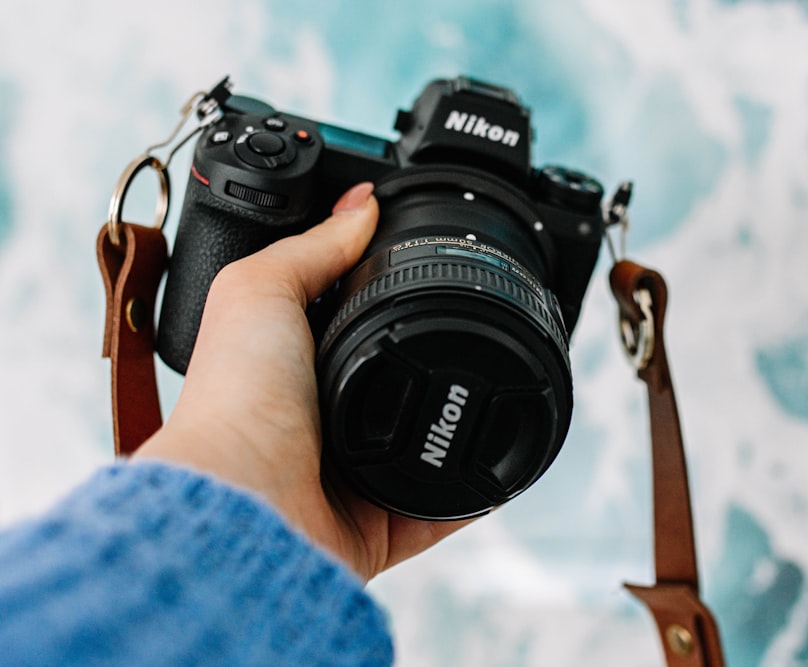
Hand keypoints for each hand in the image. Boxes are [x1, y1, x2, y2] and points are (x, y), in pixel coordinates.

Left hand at [135, 183, 471, 581]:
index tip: (423, 274)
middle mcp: (319, 423)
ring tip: (495, 394)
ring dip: (456, 427)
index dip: (382, 301)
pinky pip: (442, 509)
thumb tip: (362, 204)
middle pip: (392, 385)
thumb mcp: (260, 289)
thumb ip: (313, 245)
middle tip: (473, 333)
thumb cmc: (235, 399)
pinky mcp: (382, 524)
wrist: (248, 498)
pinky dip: (473, 492)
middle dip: (428, 365)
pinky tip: (502, 465)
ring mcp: (352, 477)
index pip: (347, 326)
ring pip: (422, 446)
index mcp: (293, 369)